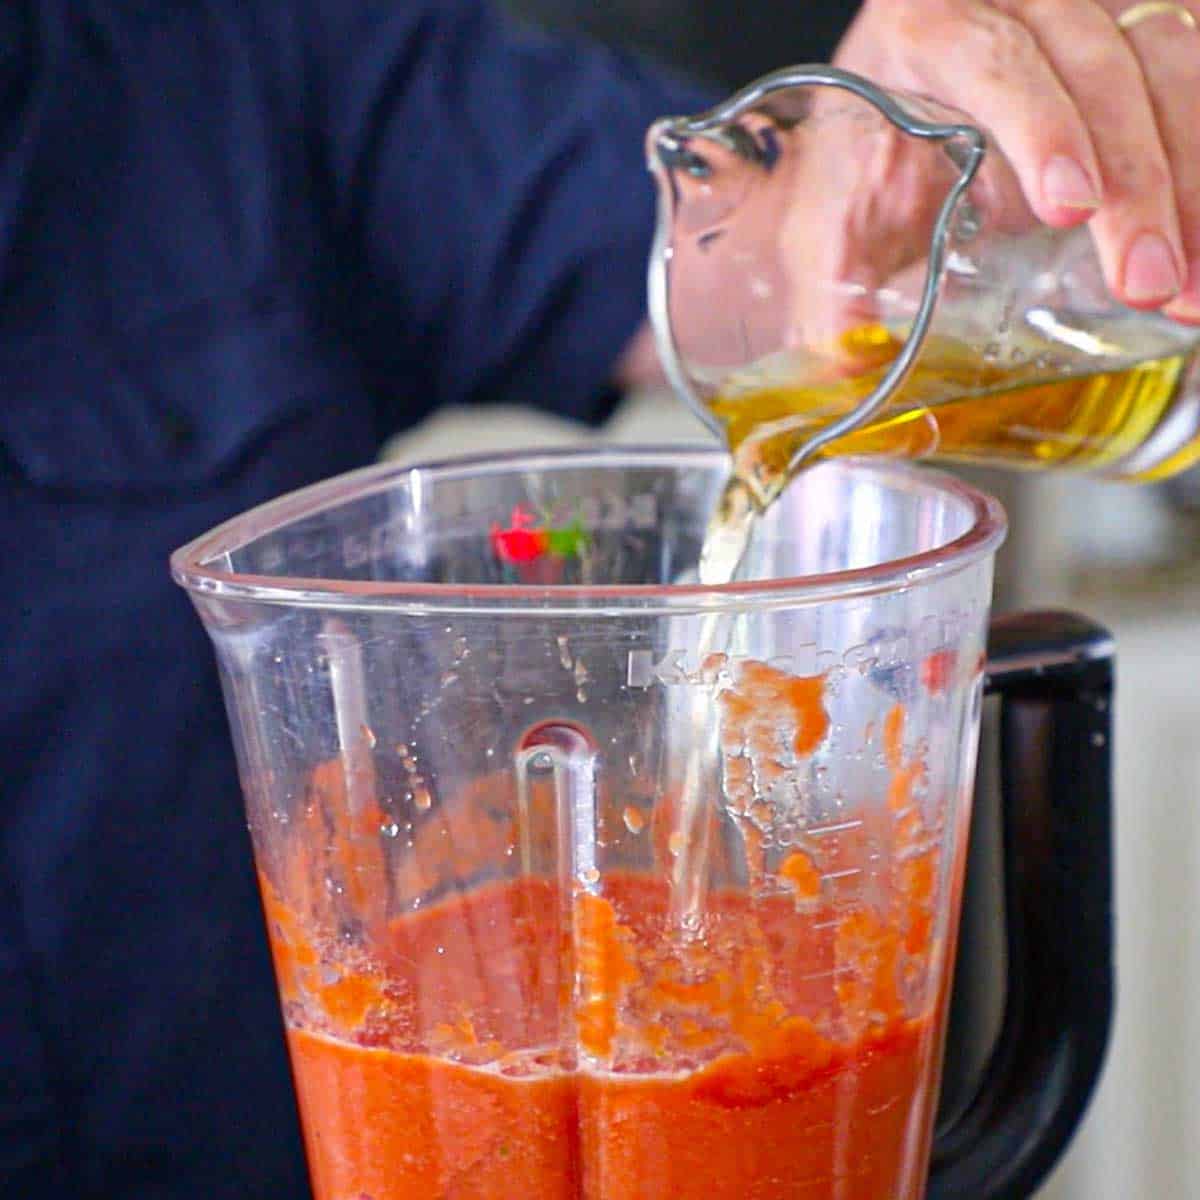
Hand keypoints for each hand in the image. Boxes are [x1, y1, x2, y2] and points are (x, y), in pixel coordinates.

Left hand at [834, 0, 1199, 321]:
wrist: (900, 97)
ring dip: (1192, 184)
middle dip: (1137, 186)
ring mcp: (1093, 5)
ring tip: (1189, 292)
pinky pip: (1196, 75)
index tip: (1069, 210)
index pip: (996, 62)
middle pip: (1101, 68)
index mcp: (927, 23)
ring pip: (1171, 68)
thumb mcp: (835, 210)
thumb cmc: (868, 151)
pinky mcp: (1141, 29)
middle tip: (1149, 285)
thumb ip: (832, 282)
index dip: (1042, 129)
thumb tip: (840, 367)